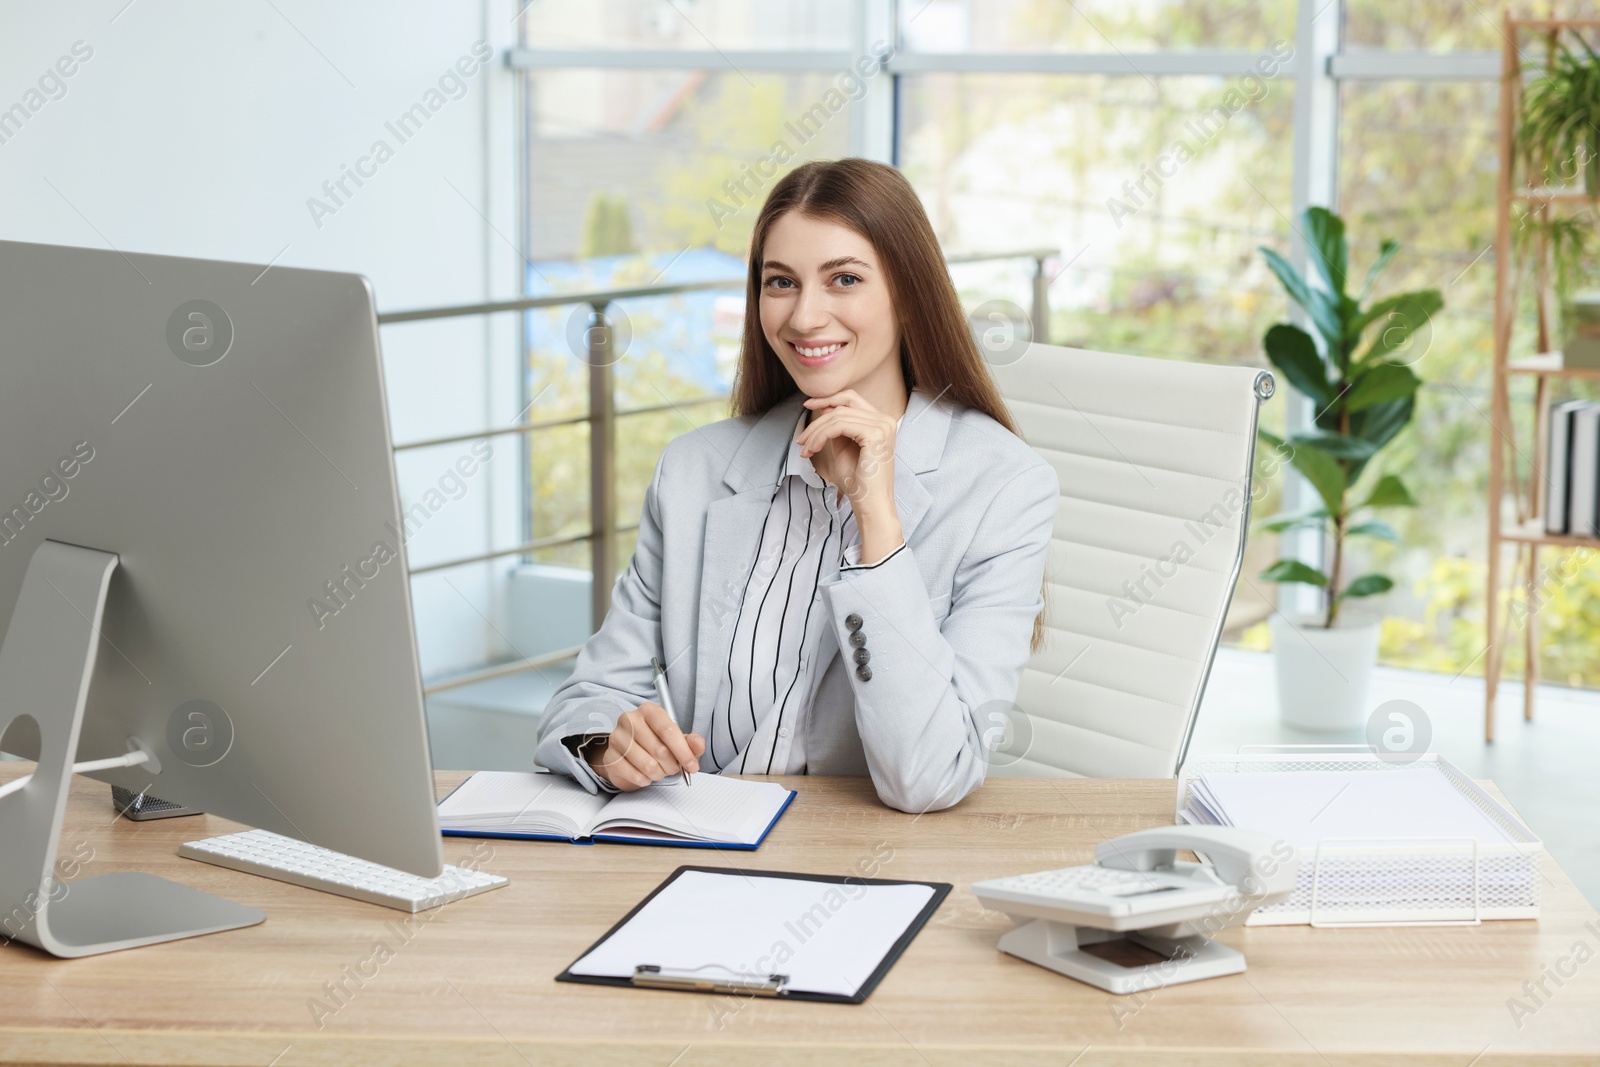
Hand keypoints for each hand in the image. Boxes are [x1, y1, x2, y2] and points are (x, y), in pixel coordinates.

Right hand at [585, 702, 705, 790]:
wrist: (626, 755)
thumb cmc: (653, 743)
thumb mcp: (676, 739)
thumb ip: (690, 741)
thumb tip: (698, 745)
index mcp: (649, 710)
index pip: (668, 730)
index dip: (683, 751)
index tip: (692, 766)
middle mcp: (630, 720)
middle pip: (660, 750)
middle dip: (672, 766)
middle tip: (674, 768)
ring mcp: (617, 738)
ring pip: (648, 765)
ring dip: (659, 774)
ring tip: (659, 771)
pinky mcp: (610, 757)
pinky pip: (635, 775)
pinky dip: (645, 780)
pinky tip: (645, 774)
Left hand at [795, 390, 901, 559]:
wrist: (870, 506)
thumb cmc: (858, 483)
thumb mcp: (844, 448)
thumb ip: (838, 428)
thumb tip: (824, 409)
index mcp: (880, 422)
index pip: (851, 399)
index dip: (828, 399)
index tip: (808, 406)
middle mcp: (885, 420)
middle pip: (843, 404)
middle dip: (818, 414)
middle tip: (801, 435)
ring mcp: (882, 426)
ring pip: (837, 416)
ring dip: (815, 432)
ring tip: (804, 449)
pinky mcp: (875, 434)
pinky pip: (838, 426)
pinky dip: (820, 436)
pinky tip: (812, 449)